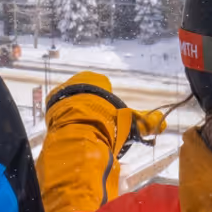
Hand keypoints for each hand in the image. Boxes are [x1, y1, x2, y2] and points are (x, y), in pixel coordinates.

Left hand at [48, 75, 167, 145]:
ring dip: (78, 117)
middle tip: (97, 127)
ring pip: (72, 105)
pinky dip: (67, 122)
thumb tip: (162, 125)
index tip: (108, 119)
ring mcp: (61, 92)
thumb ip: (145, 121)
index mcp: (95, 79)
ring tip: (86, 131)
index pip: (103, 89)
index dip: (106, 106)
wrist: (77, 127)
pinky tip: (73, 132)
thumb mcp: (129, 120)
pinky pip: (60, 113)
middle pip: (86, 97)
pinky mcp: (49, 106)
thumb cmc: (106, 120)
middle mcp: (76, 81)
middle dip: (92, 111)